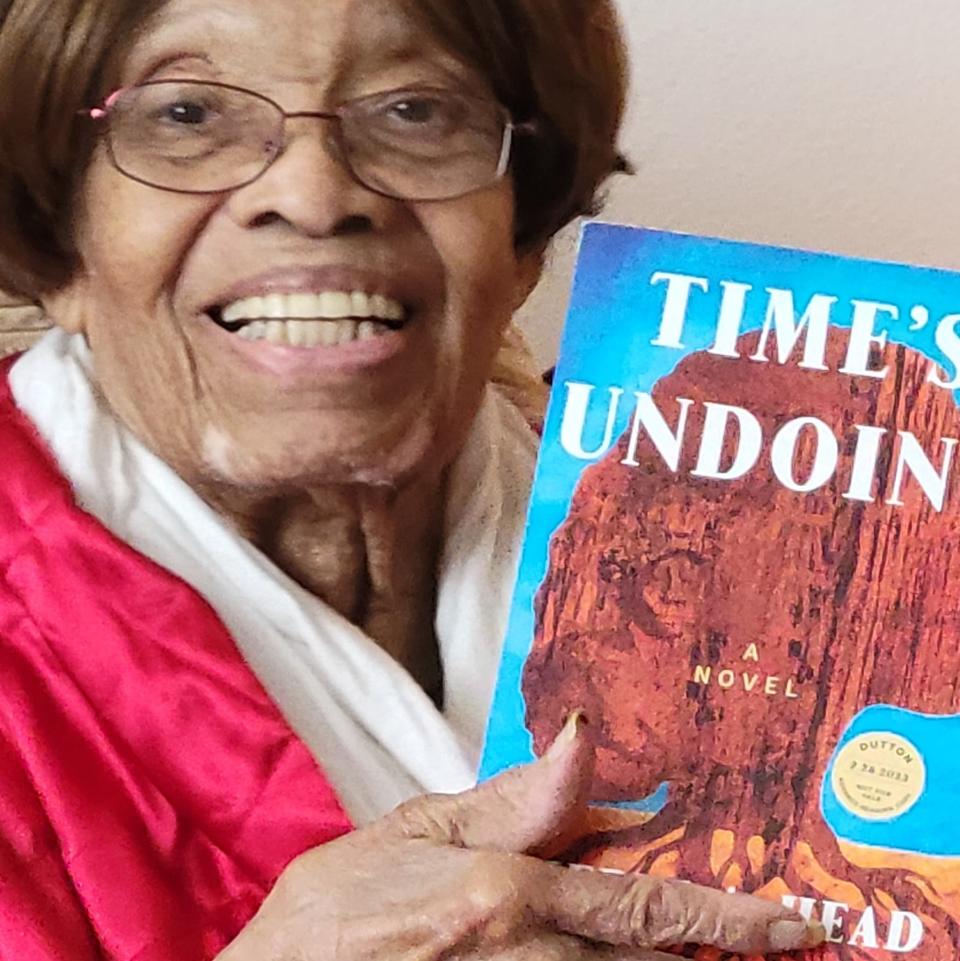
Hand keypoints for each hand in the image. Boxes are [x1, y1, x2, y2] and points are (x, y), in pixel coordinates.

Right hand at [217, 714, 824, 959]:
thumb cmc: (339, 905)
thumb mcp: (422, 829)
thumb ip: (516, 796)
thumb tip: (583, 739)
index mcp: (506, 891)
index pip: (640, 900)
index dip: (725, 916)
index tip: (791, 924)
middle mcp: (521, 955)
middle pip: (648, 957)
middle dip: (708, 947)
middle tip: (764, 933)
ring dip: (663, 959)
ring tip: (692, 935)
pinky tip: (605, 944)